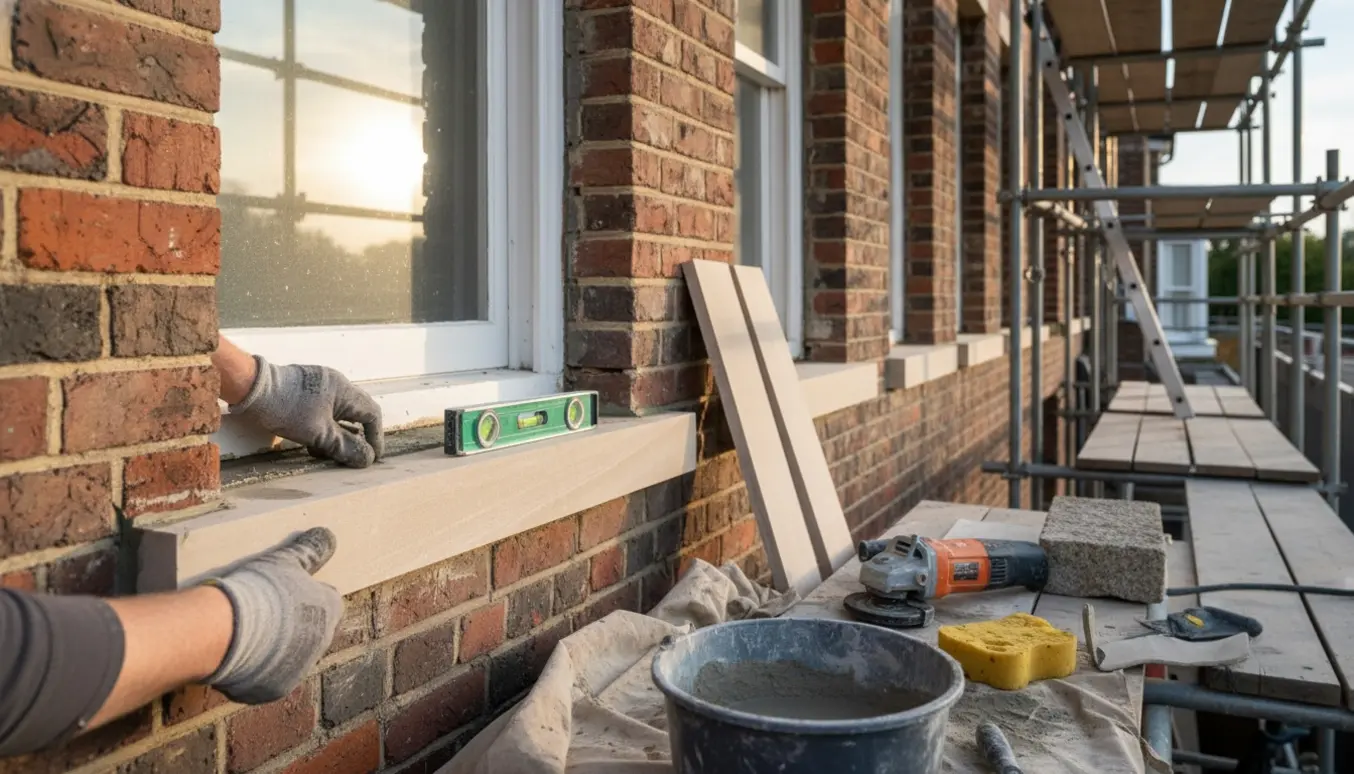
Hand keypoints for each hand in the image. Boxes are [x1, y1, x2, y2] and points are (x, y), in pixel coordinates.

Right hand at [204, 528, 342, 703]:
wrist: (225, 632)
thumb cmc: (259, 590)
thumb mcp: (285, 561)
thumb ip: (309, 550)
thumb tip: (328, 534)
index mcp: (329, 611)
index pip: (326, 600)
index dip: (304, 595)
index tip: (283, 591)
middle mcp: (320, 644)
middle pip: (309, 631)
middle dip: (290, 625)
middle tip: (261, 613)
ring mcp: (297, 670)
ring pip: (287, 658)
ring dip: (272, 650)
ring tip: (243, 635)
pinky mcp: (271, 690)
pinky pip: (263, 680)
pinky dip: (252, 672)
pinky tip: (233, 657)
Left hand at [229, 356, 383, 466]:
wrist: (250, 389)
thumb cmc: (287, 409)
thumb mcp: (319, 434)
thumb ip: (345, 447)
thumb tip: (367, 459)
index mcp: (344, 390)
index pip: (372, 414)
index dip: (375, 437)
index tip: (371, 456)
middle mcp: (335, 384)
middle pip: (356, 414)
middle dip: (355, 438)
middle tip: (350, 456)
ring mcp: (318, 384)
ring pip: (338, 414)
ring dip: (336, 435)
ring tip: (324, 452)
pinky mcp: (303, 389)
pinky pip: (323, 411)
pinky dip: (323, 428)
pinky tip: (311, 441)